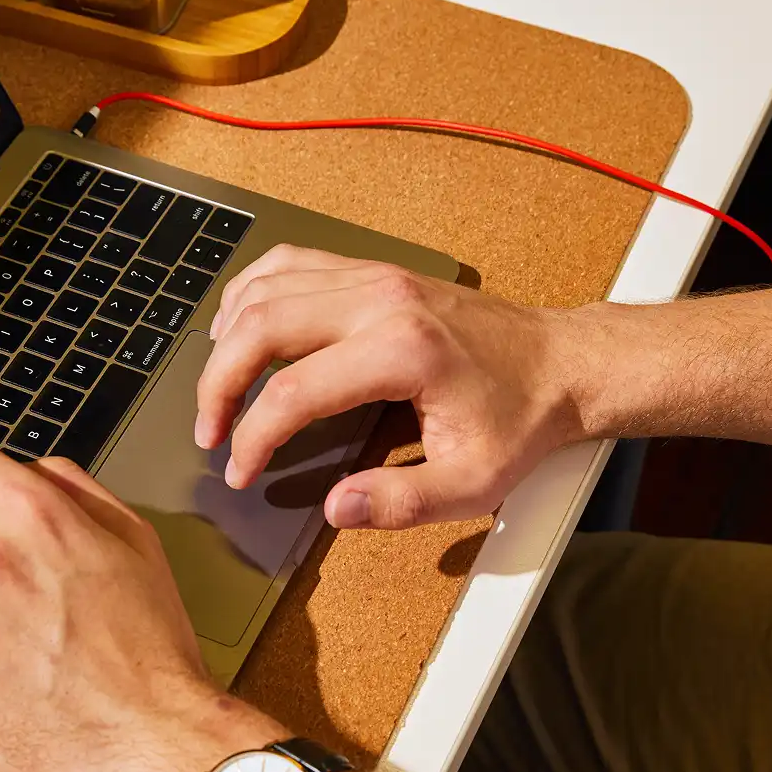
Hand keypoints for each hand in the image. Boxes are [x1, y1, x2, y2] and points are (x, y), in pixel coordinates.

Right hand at [195, 245, 586, 529]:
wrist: (561, 364)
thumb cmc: (520, 418)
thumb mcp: (473, 481)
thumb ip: (400, 502)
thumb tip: (334, 507)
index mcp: (401, 351)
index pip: (293, 392)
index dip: (253, 438)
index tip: (241, 472)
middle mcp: (379, 300)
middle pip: (259, 327)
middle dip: (218, 385)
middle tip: (210, 432)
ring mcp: (373, 276)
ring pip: (264, 287)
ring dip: (226, 338)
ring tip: (217, 390)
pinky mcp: (372, 271)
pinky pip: (290, 264)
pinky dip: (252, 293)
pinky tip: (241, 327)